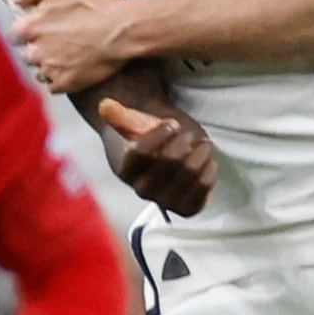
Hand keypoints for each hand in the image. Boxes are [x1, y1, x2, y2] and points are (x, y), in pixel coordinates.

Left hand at [18, 0, 137, 91]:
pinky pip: (53, 86)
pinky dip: (60, 79)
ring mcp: (49, 70)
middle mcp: (35, 52)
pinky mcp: (65, 84)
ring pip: (39, 71)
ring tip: (66, 55)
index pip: (13, 35)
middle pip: (27, 54)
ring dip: (48, 65)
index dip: (25, 32)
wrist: (120, 31)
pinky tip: (71, 68)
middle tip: (56, 41)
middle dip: (37, 48)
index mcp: (29, 27)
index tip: (35, 30)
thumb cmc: (93, 7)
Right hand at [98, 96, 215, 214]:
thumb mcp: (134, 122)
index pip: (140, 153)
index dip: (160, 134)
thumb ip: (119, 115)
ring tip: (203, 144)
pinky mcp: (185, 208)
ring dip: (200, 154)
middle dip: (183, 141)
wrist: (168, 154)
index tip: (171, 124)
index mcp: (125, 169)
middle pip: (169, 161)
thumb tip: (104, 106)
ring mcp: (164, 201)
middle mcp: (142, 190)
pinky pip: (201, 194)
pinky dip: (209, 174)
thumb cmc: (150, 134)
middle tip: (187, 134)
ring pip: (188, 175)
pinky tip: (209, 161)